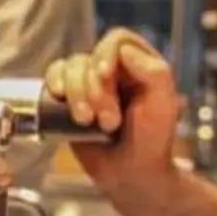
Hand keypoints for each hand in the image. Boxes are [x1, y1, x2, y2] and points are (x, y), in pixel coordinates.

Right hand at [45, 28, 179, 197]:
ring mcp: (87, 82)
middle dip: (95, 91)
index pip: (117, 40)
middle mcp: (111, 68)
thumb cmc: (152, 141)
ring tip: (87, 122)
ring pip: (69, 67)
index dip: (106, 54)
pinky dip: (55, 85)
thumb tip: (123, 50)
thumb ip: (155, 72)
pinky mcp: (68, 95)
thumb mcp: (163, 105)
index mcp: (138, 64)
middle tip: (110, 122)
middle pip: (89, 58)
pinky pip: (53, 76)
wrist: (130, 175)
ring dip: (76, 96)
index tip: (106, 75)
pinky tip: (63, 101)